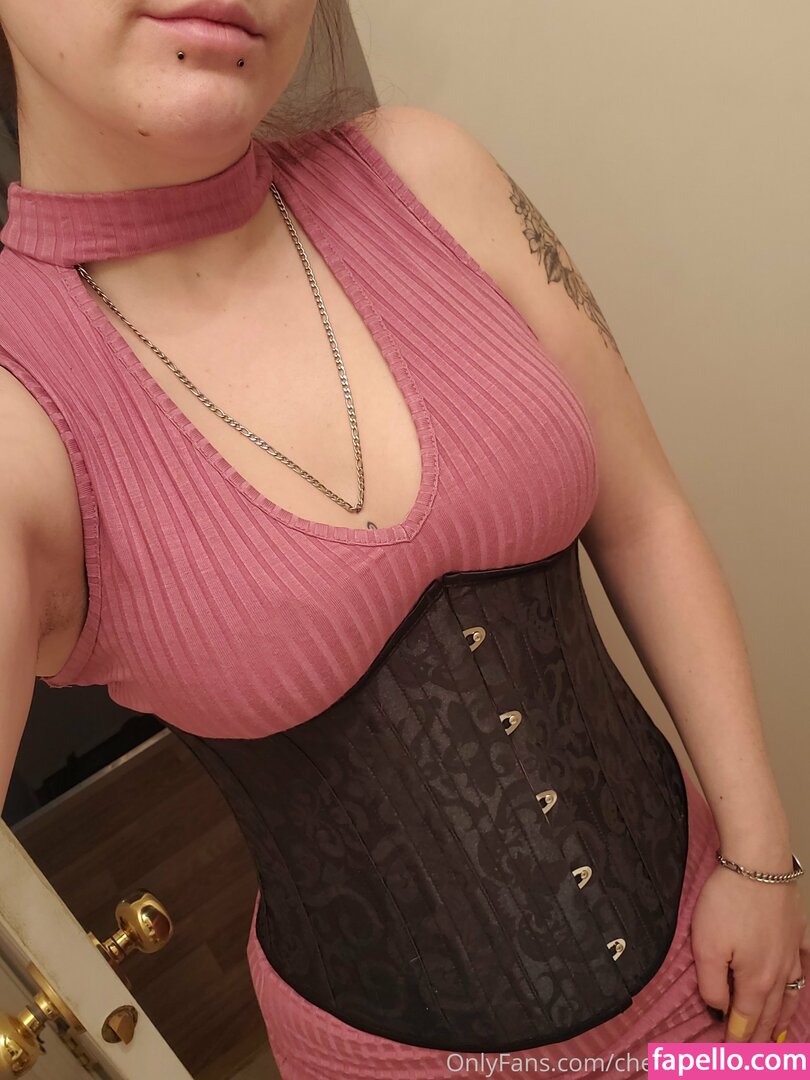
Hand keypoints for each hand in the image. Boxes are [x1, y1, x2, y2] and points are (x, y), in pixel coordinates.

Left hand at [691, 865, 808, 1041]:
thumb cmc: (727, 902)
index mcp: (755, 980)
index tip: (731, 1057)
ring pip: (791, 994)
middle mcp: (779, 972)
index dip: (738, 1039)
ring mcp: (792, 950)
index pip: (746, 1019)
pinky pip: (807, 962)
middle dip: (762, 1037)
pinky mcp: (798, 929)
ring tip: (781, 1036)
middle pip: (770, 1012)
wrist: (758, 863)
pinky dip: (804, 981)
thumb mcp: (706, 946)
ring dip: (784, 1018)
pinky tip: (802, 986)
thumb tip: (719, 1009)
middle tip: (757, 1056)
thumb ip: (712, 984)